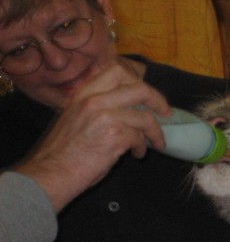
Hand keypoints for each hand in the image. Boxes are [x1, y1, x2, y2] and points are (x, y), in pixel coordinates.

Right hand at [14, 60, 170, 212]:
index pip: (116, 70)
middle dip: (158, 101)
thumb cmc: (62, 151)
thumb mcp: (75, 117)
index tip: (145, 95)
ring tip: (154, 143)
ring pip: (145, 117)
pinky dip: (142, 148)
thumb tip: (127, 109)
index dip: (137, 80)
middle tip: (166, 113)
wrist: (51, 171)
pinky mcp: (114, 136)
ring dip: (155, 132)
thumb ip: (97, 107)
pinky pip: (140, 138)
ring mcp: (105, 117)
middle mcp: (94, 100)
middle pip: (139, 89)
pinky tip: (136, 154)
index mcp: (83, 93)